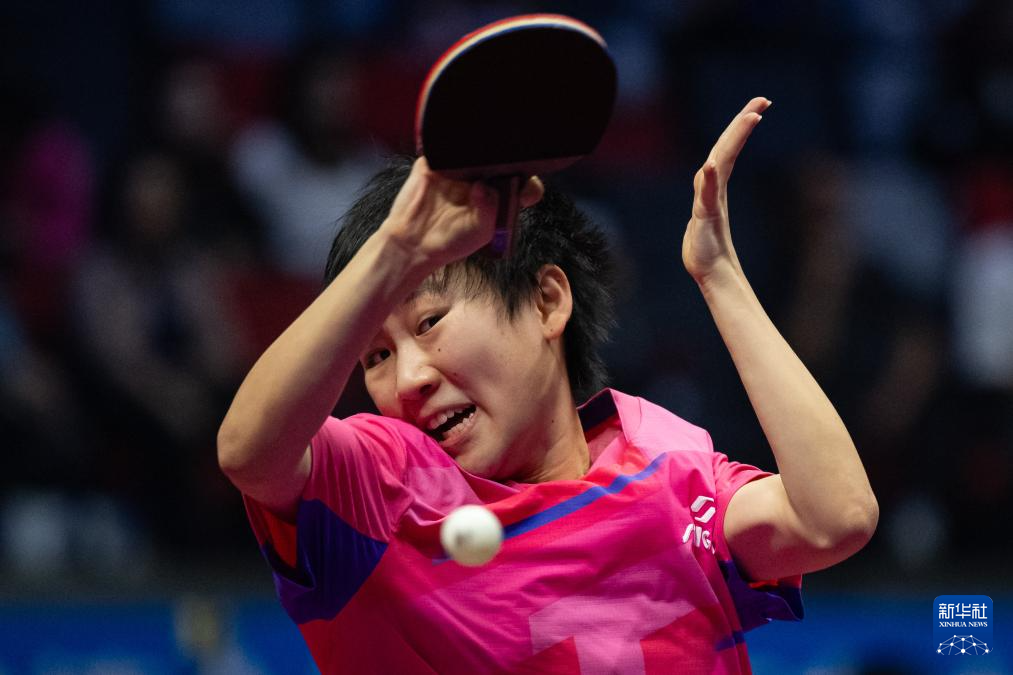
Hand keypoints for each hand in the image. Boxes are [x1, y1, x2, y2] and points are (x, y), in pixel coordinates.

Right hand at [381, 157, 543, 269]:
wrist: (413, 243)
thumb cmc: (450, 240)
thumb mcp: (479, 231)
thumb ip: (488, 211)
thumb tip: (482, 187)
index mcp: (499, 193)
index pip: (522, 179)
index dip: (527, 179)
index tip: (522, 187)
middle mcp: (482, 176)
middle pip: (500, 157)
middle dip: (502, 156)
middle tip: (495, 168)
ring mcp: (458, 167)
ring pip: (472, 147)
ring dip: (474, 146)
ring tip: (470, 163)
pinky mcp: (434, 161)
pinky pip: (441, 144)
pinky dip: (444, 144)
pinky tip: (447, 155)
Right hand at [682, 97, 770, 283]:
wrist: (711, 272)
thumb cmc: (712, 253)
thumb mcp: (709, 217)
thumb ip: (709, 191)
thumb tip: (710, 166)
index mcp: (717, 186)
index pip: (729, 148)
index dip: (740, 126)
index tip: (760, 104)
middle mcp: (712, 187)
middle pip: (726, 148)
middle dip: (741, 123)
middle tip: (761, 99)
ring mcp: (708, 198)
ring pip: (721, 160)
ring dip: (734, 138)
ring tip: (751, 117)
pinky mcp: (703, 211)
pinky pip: (709, 187)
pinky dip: (712, 172)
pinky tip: (714, 162)